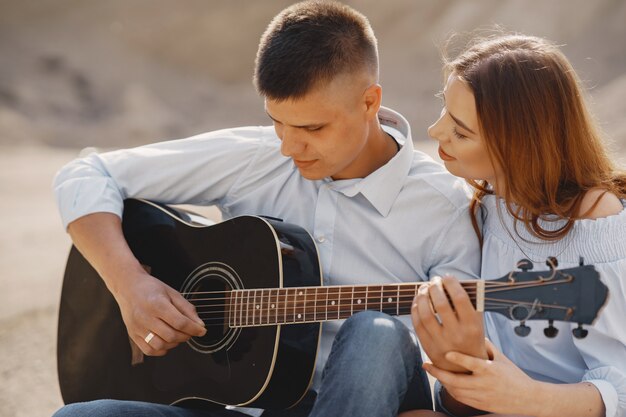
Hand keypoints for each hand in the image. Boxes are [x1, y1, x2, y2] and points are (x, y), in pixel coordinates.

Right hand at [113, 271, 206, 355]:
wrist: (128, 287)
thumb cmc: (151, 288)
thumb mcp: (172, 293)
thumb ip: (187, 309)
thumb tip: (200, 325)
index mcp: (157, 304)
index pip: (179, 322)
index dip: (194, 329)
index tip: (202, 330)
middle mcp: (145, 317)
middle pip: (171, 335)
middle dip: (186, 336)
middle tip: (190, 331)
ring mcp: (137, 328)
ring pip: (160, 345)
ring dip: (174, 343)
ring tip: (178, 335)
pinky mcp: (133, 335)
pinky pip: (149, 350)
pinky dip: (161, 349)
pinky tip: (166, 341)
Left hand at [411, 275, 487, 371]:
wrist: (464, 368)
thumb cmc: (471, 337)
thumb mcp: (477, 323)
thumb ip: (467, 304)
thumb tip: (448, 281)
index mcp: (473, 326)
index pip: (460, 298)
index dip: (451, 284)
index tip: (447, 277)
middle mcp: (457, 335)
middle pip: (440, 304)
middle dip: (435, 287)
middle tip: (434, 280)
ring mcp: (441, 342)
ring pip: (425, 313)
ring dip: (422, 296)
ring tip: (424, 288)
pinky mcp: (428, 347)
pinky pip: (417, 323)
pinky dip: (415, 308)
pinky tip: (418, 300)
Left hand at [423, 339, 538, 414]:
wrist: (528, 398)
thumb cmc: (514, 375)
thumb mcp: (501, 358)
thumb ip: (486, 346)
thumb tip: (473, 330)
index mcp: (491, 370)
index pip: (473, 364)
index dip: (459, 359)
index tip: (446, 353)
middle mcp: (485, 384)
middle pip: (457, 381)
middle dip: (438, 374)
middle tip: (426, 364)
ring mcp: (482, 396)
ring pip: (455, 391)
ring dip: (442, 381)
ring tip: (432, 370)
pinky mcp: (480, 405)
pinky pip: (460, 399)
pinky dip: (450, 390)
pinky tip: (444, 382)